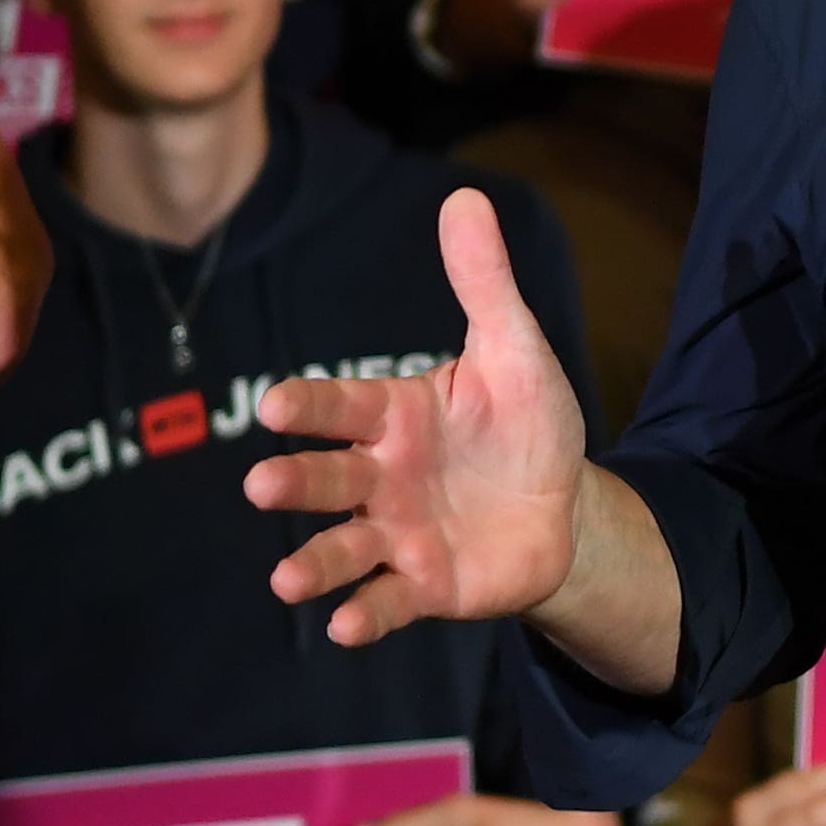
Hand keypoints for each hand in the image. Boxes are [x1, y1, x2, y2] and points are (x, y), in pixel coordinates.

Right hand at [260, 191, 592, 646]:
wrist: (564, 508)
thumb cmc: (527, 424)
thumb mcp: (516, 350)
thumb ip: (484, 284)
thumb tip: (464, 196)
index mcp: (394, 414)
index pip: (342, 405)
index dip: (309, 405)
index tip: (273, 405)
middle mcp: (381, 475)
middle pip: (328, 476)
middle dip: (295, 482)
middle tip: (261, 486)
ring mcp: (396, 533)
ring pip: (343, 547)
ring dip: (313, 563)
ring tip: (286, 582)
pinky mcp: (422, 585)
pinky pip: (387, 601)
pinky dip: (365, 615)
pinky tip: (342, 628)